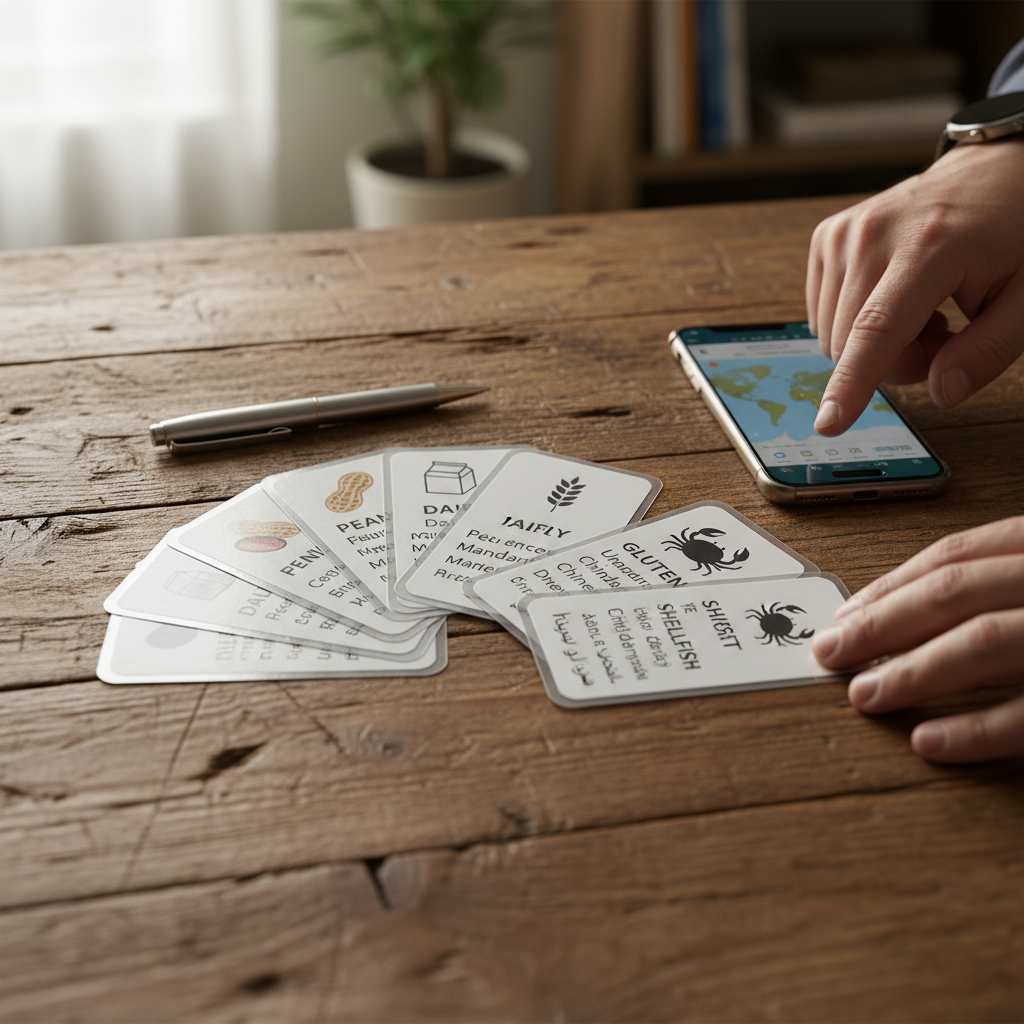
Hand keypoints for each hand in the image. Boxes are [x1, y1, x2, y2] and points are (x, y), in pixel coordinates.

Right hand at [806, 139, 1023, 434]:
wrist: (996, 172)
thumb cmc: (1016, 230)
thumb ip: (988, 351)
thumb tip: (942, 393)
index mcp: (930, 246)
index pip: (877, 330)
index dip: (851, 384)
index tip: (828, 423)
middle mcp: (875, 235)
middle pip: (852, 344)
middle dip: (894, 362)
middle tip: (943, 334)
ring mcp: (845, 233)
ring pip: (832, 335)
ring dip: (874, 344)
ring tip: (922, 310)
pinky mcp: (828, 238)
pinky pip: (822, 315)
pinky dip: (855, 322)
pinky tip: (893, 297)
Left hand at [811, 517, 1023, 762]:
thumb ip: (998, 585)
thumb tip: (901, 619)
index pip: (953, 557)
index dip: (887, 588)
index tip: (841, 616)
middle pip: (953, 592)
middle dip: (879, 625)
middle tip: (828, 654)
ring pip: (982, 640)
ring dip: (912, 671)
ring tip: (862, 696)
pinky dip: (976, 729)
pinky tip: (928, 740)